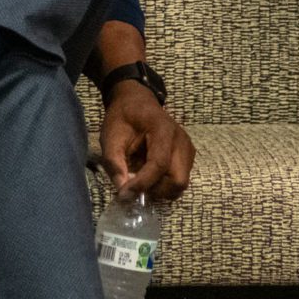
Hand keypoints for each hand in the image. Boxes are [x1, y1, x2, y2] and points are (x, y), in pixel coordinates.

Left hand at [100, 83, 194, 202]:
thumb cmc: (122, 118)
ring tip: (140, 178)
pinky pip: (179, 179)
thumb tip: (122, 191)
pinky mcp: (187, 157)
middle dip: (156, 190)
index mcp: (163, 129)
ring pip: (180, 184)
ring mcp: (187, 149)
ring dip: (159, 189)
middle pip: (178, 180)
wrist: (136, 103)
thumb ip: (114, 163)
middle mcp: (181, 140)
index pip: (159, 164)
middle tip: (135, 187)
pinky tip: (149, 174)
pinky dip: (164, 185)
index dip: (143, 183)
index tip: (124, 194)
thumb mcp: (110, 137)